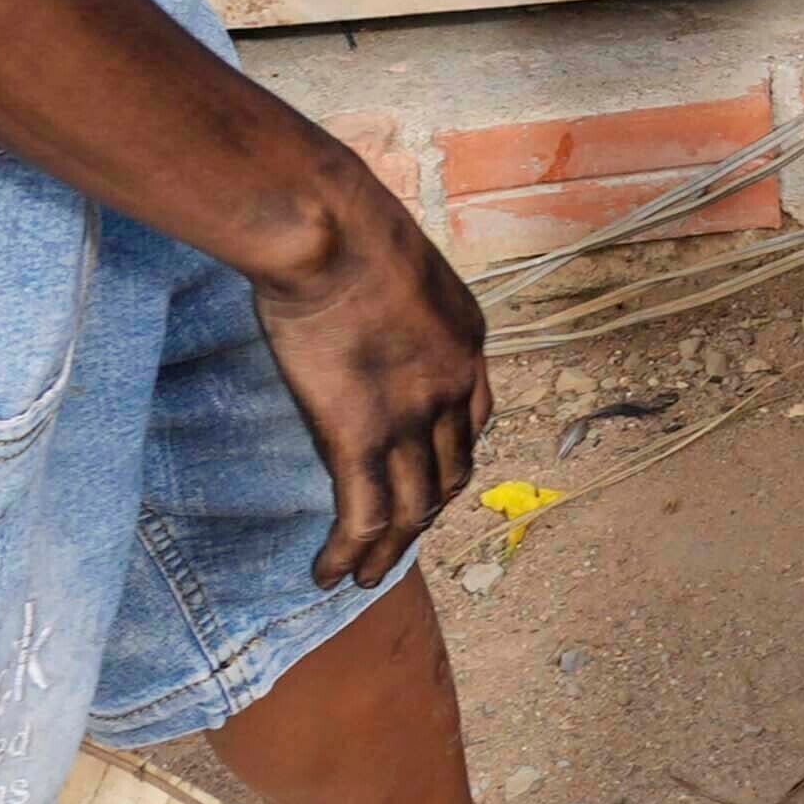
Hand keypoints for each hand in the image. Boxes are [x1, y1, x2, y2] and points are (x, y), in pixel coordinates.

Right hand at [253, 192, 493, 586]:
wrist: (330, 230)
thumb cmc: (349, 225)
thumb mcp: (401, 265)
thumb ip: (398, 304)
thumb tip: (370, 310)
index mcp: (467, 344)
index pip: (473, 423)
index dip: (452, 458)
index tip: (431, 478)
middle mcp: (453, 388)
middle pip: (450, 473)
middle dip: (428, 513)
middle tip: (402, 538)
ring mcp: (410, 417)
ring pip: (412, 509)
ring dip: (390, 551)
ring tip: (366, 577)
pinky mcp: (361, 436)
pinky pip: (364, 515)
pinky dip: (350, 552)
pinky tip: (330, 573)